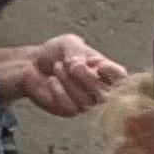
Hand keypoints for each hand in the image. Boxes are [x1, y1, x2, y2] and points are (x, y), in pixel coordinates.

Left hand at [0, 34, 128, 116]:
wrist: (32, 64)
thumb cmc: (55, 53)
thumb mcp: (69, 43)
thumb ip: (77, 51)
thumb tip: (78, 66)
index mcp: (105, 70)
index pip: (121, 77)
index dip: (113, 73)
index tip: (99, 64)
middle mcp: (99, 88)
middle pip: (106, 93)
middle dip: (87, 78)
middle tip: (71, 65)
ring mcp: (86, 101)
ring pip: (86, 100)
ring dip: (69, 82)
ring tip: (58, 67)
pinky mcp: (70, 110)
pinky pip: (70, 107)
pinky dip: (59, 92)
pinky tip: (52, 81)